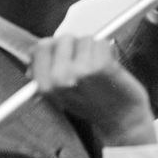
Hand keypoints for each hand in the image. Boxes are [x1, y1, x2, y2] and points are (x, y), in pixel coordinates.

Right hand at [30, 35, 156, 145]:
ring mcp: (81, 71)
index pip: (41, 47)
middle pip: (65, 38)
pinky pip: (102, 43)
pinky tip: (109, 68)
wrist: (121, 119)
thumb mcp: (60, 93)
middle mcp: (60, 78)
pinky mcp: (102, 66)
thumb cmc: (92, 104)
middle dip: (77, 47)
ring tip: (99, 69)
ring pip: (85, 39)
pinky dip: (108, 51)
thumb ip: (47, 71)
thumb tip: (36, 49)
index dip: (56, 47)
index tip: (66, 55)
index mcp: (46, 85)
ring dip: (94, 50)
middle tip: (86, 65)